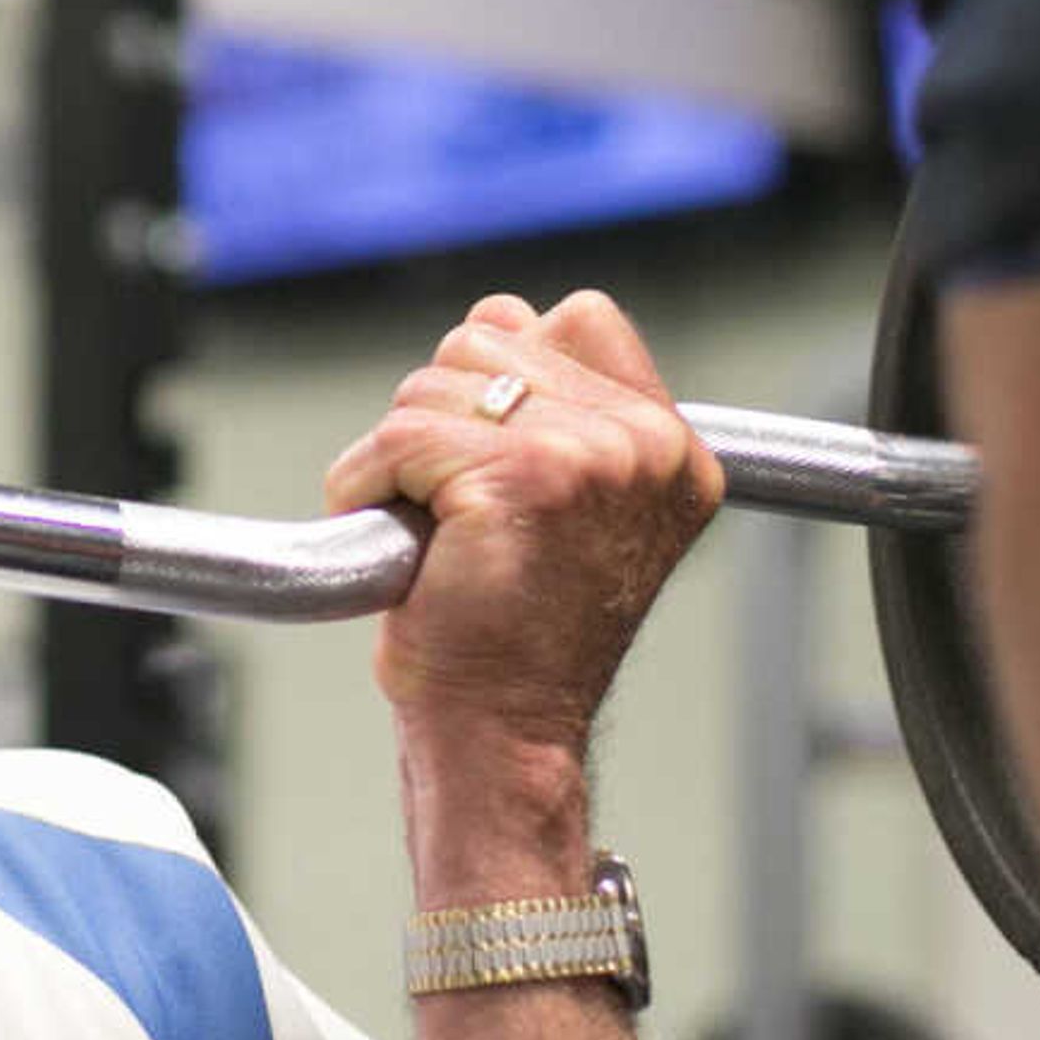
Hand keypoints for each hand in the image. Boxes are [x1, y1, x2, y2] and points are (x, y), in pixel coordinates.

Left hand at [320, 291, 721, 761]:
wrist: (503, 729)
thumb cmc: (513, 628)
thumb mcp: (560, 498)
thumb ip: (550, 401)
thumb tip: (499, 310)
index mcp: (674, 447)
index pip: (577, 317)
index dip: (505, 369)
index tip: (489, 457)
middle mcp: (648, 445)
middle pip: (488, 337)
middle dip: (440, 415)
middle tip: (455, 510)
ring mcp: (590, 459)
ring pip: (432, 381)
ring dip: (399, 454)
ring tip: (433, 532)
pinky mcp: (519, 480)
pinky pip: (397, 436)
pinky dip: (365, 484)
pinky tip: (399, 544)